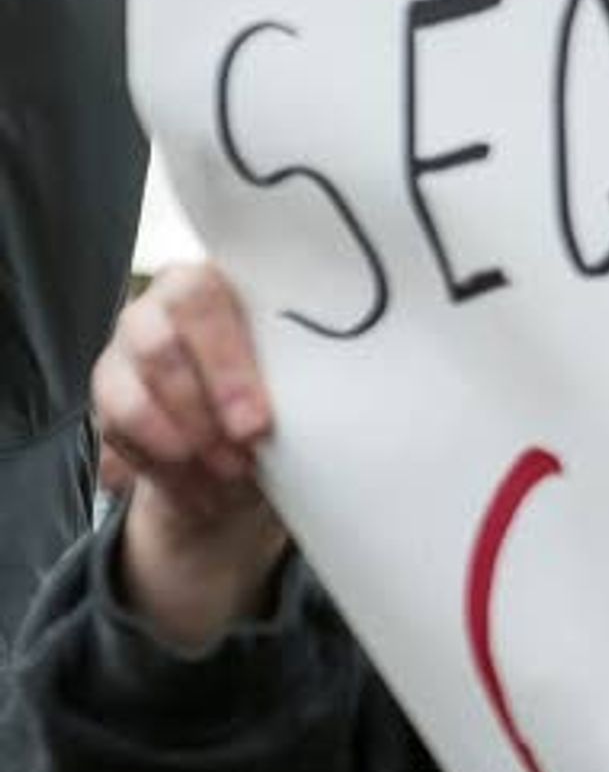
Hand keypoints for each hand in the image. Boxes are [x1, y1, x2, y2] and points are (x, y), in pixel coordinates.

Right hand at [93, 266, 294, 653]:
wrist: (253, 436)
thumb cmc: (291, 385)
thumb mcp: (306, 369)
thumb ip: (307, 365)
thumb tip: (339, 388)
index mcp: (218, 280)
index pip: (202, 300)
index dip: (226, 364)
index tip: (257, 422)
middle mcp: (159, 305)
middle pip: (159, 346)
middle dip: (202, 407)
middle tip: (245, 449)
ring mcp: (124, 350)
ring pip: (128, 395)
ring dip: (182, 444)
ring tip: (232, 472)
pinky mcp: (107, 397)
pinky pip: (116, 436)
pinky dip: (164, 470)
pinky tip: (205, 491)